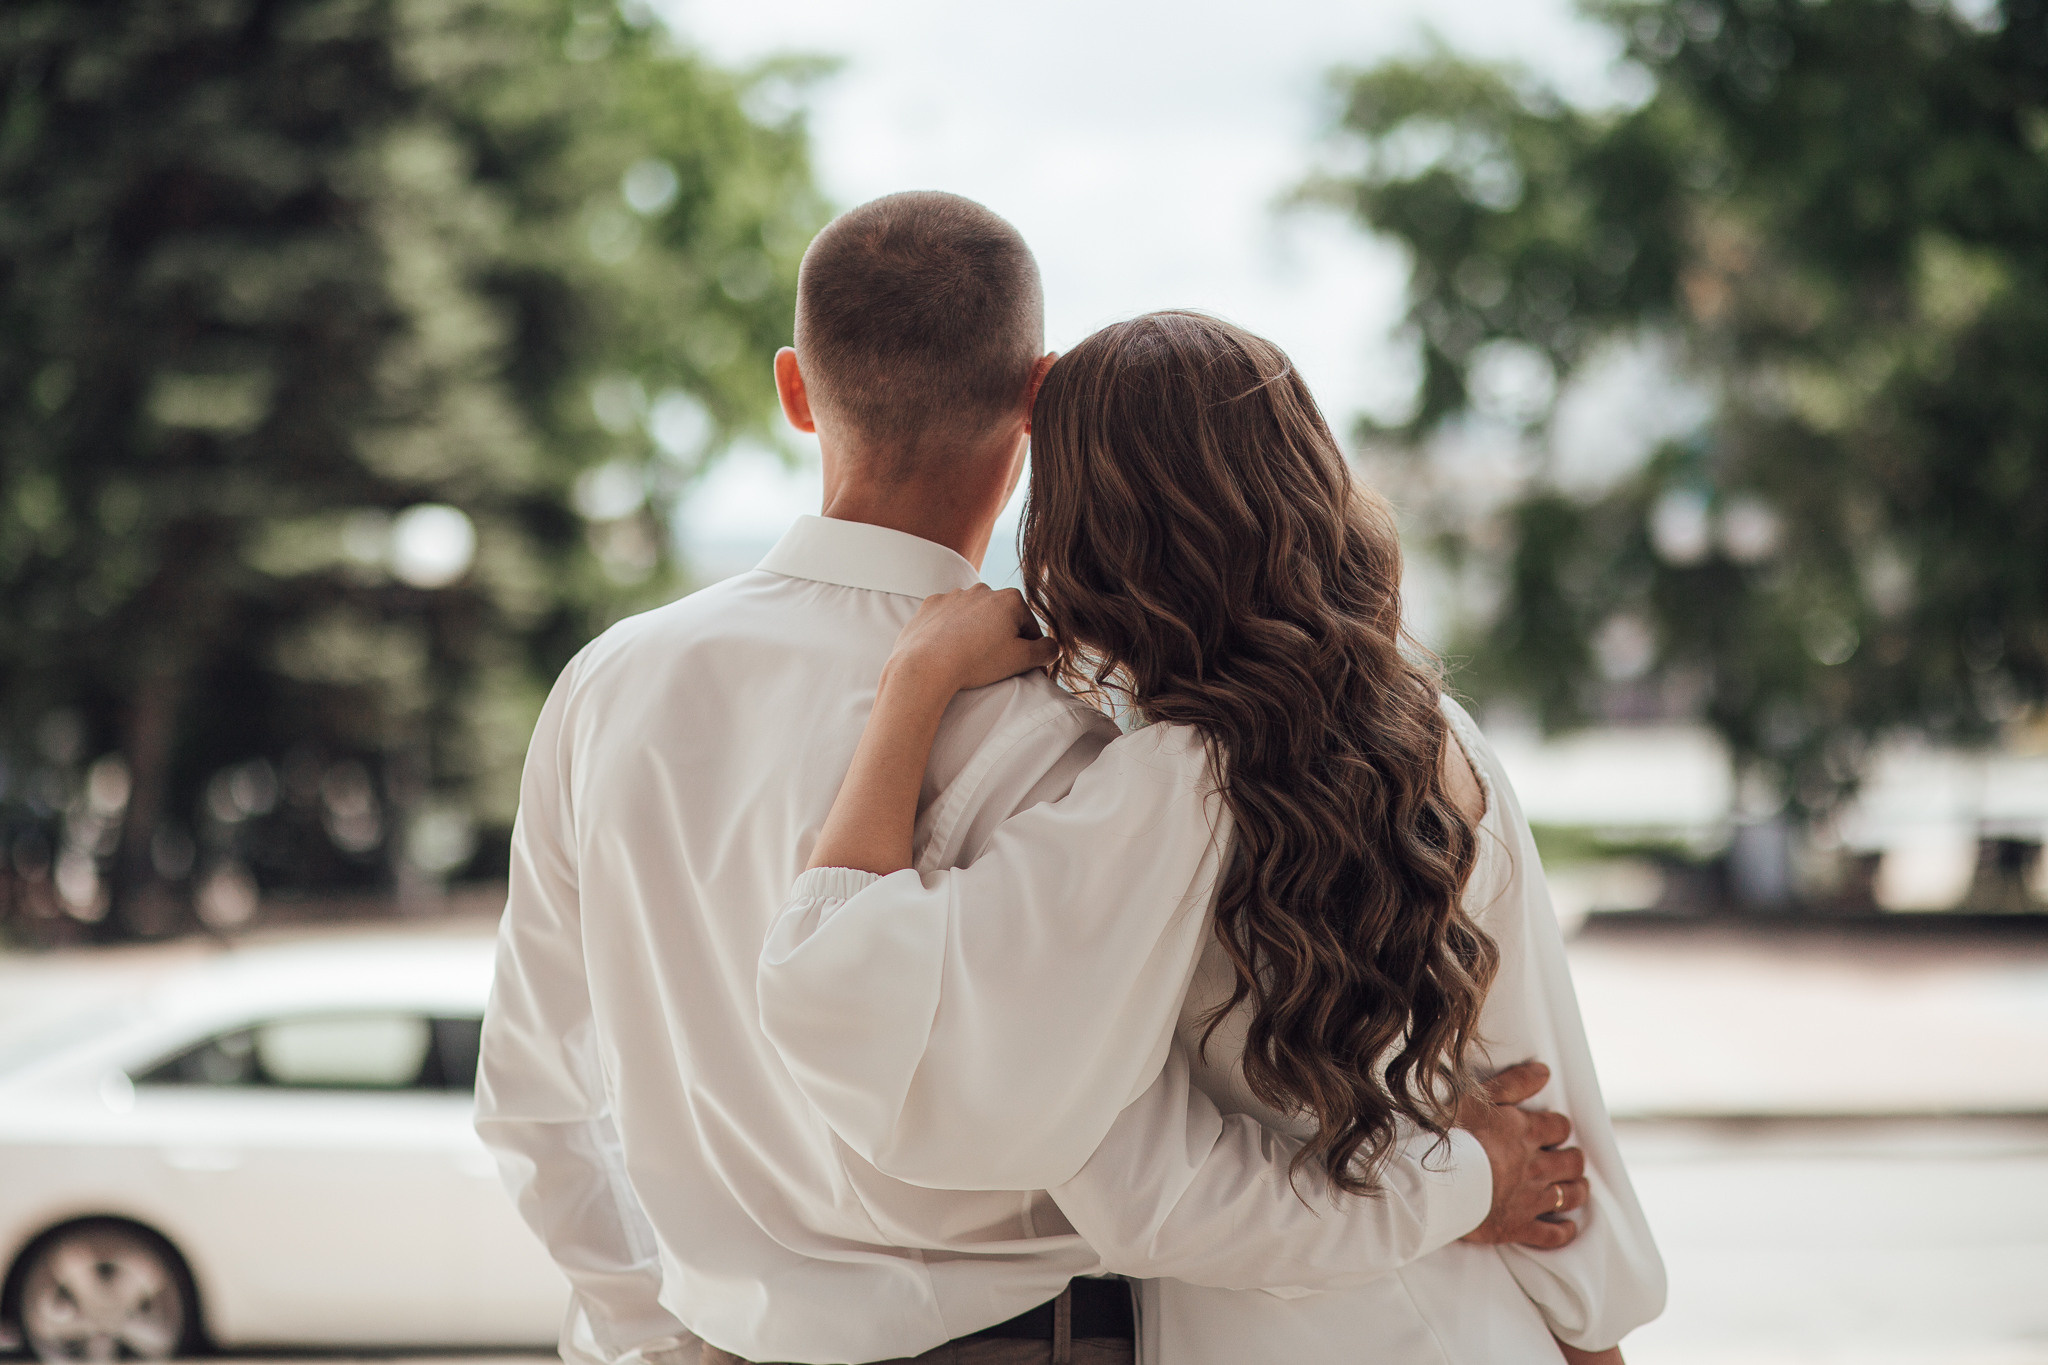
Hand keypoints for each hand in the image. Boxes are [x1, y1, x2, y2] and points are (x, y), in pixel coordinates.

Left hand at [887, 585, 1057, 695]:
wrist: (925, 666)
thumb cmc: (976, 662)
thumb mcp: (1021, 660)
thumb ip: (1046, 651)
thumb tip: (1054, 647)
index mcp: (1010, 599)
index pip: (1029, 627)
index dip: (1029, 650)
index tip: (1022, 668)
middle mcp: (982, 590)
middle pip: (1001, 618)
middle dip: (1002, 638)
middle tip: (994, 664)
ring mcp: (954, 595)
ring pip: (974, 617)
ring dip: (976, 633)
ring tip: (969, 658)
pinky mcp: (930, 606)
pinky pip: (948, 618)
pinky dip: (951, 631)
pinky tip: (948, 650)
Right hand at [1457, 1061, 1587, 1248]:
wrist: (1438, 1182)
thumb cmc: (1454, 1136)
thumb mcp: (1480, 1097)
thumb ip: (1514, 1083)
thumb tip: (1544, 1071)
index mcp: (1527, 1134)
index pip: (1559, 1128)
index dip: (1558, 1128)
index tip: (1552, 1130)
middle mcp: (1537, 1167)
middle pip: (1572, 1163)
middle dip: (1573, 1160)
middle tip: (1568, 1159)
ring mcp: (1530, 1199)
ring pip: (1569, 1196)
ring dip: (1576, 1191)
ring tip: (1575, 1188)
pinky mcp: (1518, 1226)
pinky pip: (1551, 1235)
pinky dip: (1563, 1231)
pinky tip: (1566, 1227)